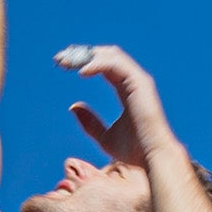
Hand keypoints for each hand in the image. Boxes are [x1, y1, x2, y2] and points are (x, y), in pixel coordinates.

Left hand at [53, 44, 169, 165]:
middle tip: (60, 58)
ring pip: (111, 55)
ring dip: (87, 56)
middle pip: (105, 55)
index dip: (83, 61)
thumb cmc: (133, 151)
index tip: (62, 64)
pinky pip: (116, 65)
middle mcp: (132, 80)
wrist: (151, 158)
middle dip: (82, 53)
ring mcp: (138, 80)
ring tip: (67, 62)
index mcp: (125, 89)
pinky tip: (82, 72)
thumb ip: (90, 122)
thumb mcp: (104, 137)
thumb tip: (73, 106)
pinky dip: (98, 64)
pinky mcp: (140, 82)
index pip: (103, 66)